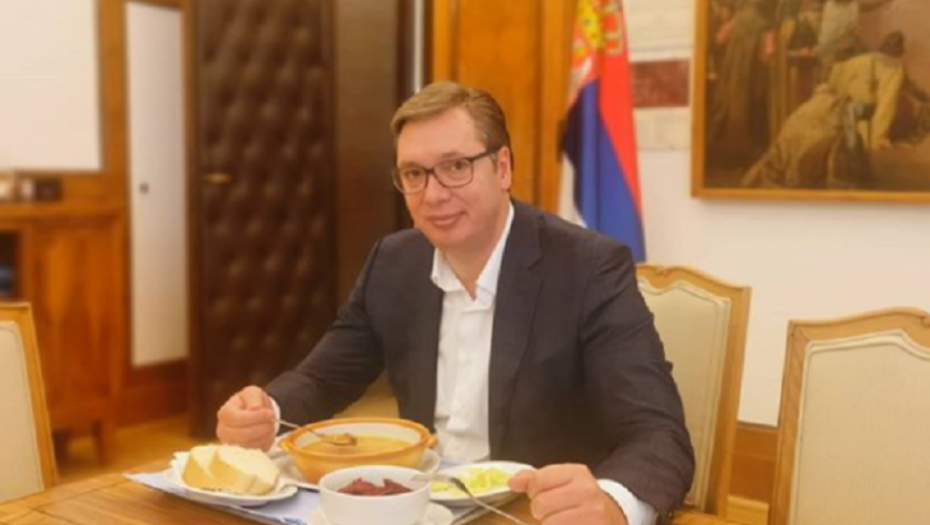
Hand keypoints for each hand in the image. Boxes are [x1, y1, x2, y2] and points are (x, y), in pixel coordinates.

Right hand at [216, 385, 276, 449]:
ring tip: (270, 426)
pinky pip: (255, 450)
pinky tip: (267, 434)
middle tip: (272, 421)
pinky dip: (264, 442)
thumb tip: (254, 408)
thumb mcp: (253, 392)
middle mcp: (223, 430)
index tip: (270, 413)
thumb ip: (253, 398)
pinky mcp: (241, 451)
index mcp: (225, 413)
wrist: (256, 412)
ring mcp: (231, 443)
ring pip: (249, 444)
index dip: (255, 417)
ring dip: (264, 435)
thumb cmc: (252, 401)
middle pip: (242, 434)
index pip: (237, 419)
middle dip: (261, 428)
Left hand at [508, 464, 627, 524]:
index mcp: (578, 473)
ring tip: (562, 521)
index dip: (534, 491)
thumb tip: (512, 482)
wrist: (613, 516)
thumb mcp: (563, 481)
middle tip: (554, 512)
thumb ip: (535, 479)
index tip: (542, 494)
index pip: (538, 480)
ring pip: (548, 524)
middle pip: (540, 504)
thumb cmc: (581, 499)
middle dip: (541, 512)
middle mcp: (587, 492)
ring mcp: (593, 515)